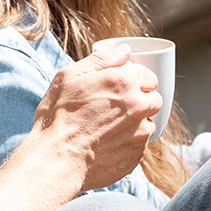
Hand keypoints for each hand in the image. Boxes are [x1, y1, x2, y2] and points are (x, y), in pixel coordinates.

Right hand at [30, 40, 161, 190]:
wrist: (56, 159)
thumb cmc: (58, 117)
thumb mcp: (69, 77)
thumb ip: (101, 60)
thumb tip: (125, 51)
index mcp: (125, 82)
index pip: (149, 77)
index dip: (135, 81)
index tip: (120, 88)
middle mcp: (139, 107)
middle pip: (154, 100)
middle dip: (140, 101)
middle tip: (115, 107)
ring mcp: (140, 134)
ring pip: (148, 124)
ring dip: (135, 124)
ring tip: (107, 128)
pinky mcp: (136, 157)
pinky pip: (139, 146)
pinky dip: (127, 144)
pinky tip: (105, 145)